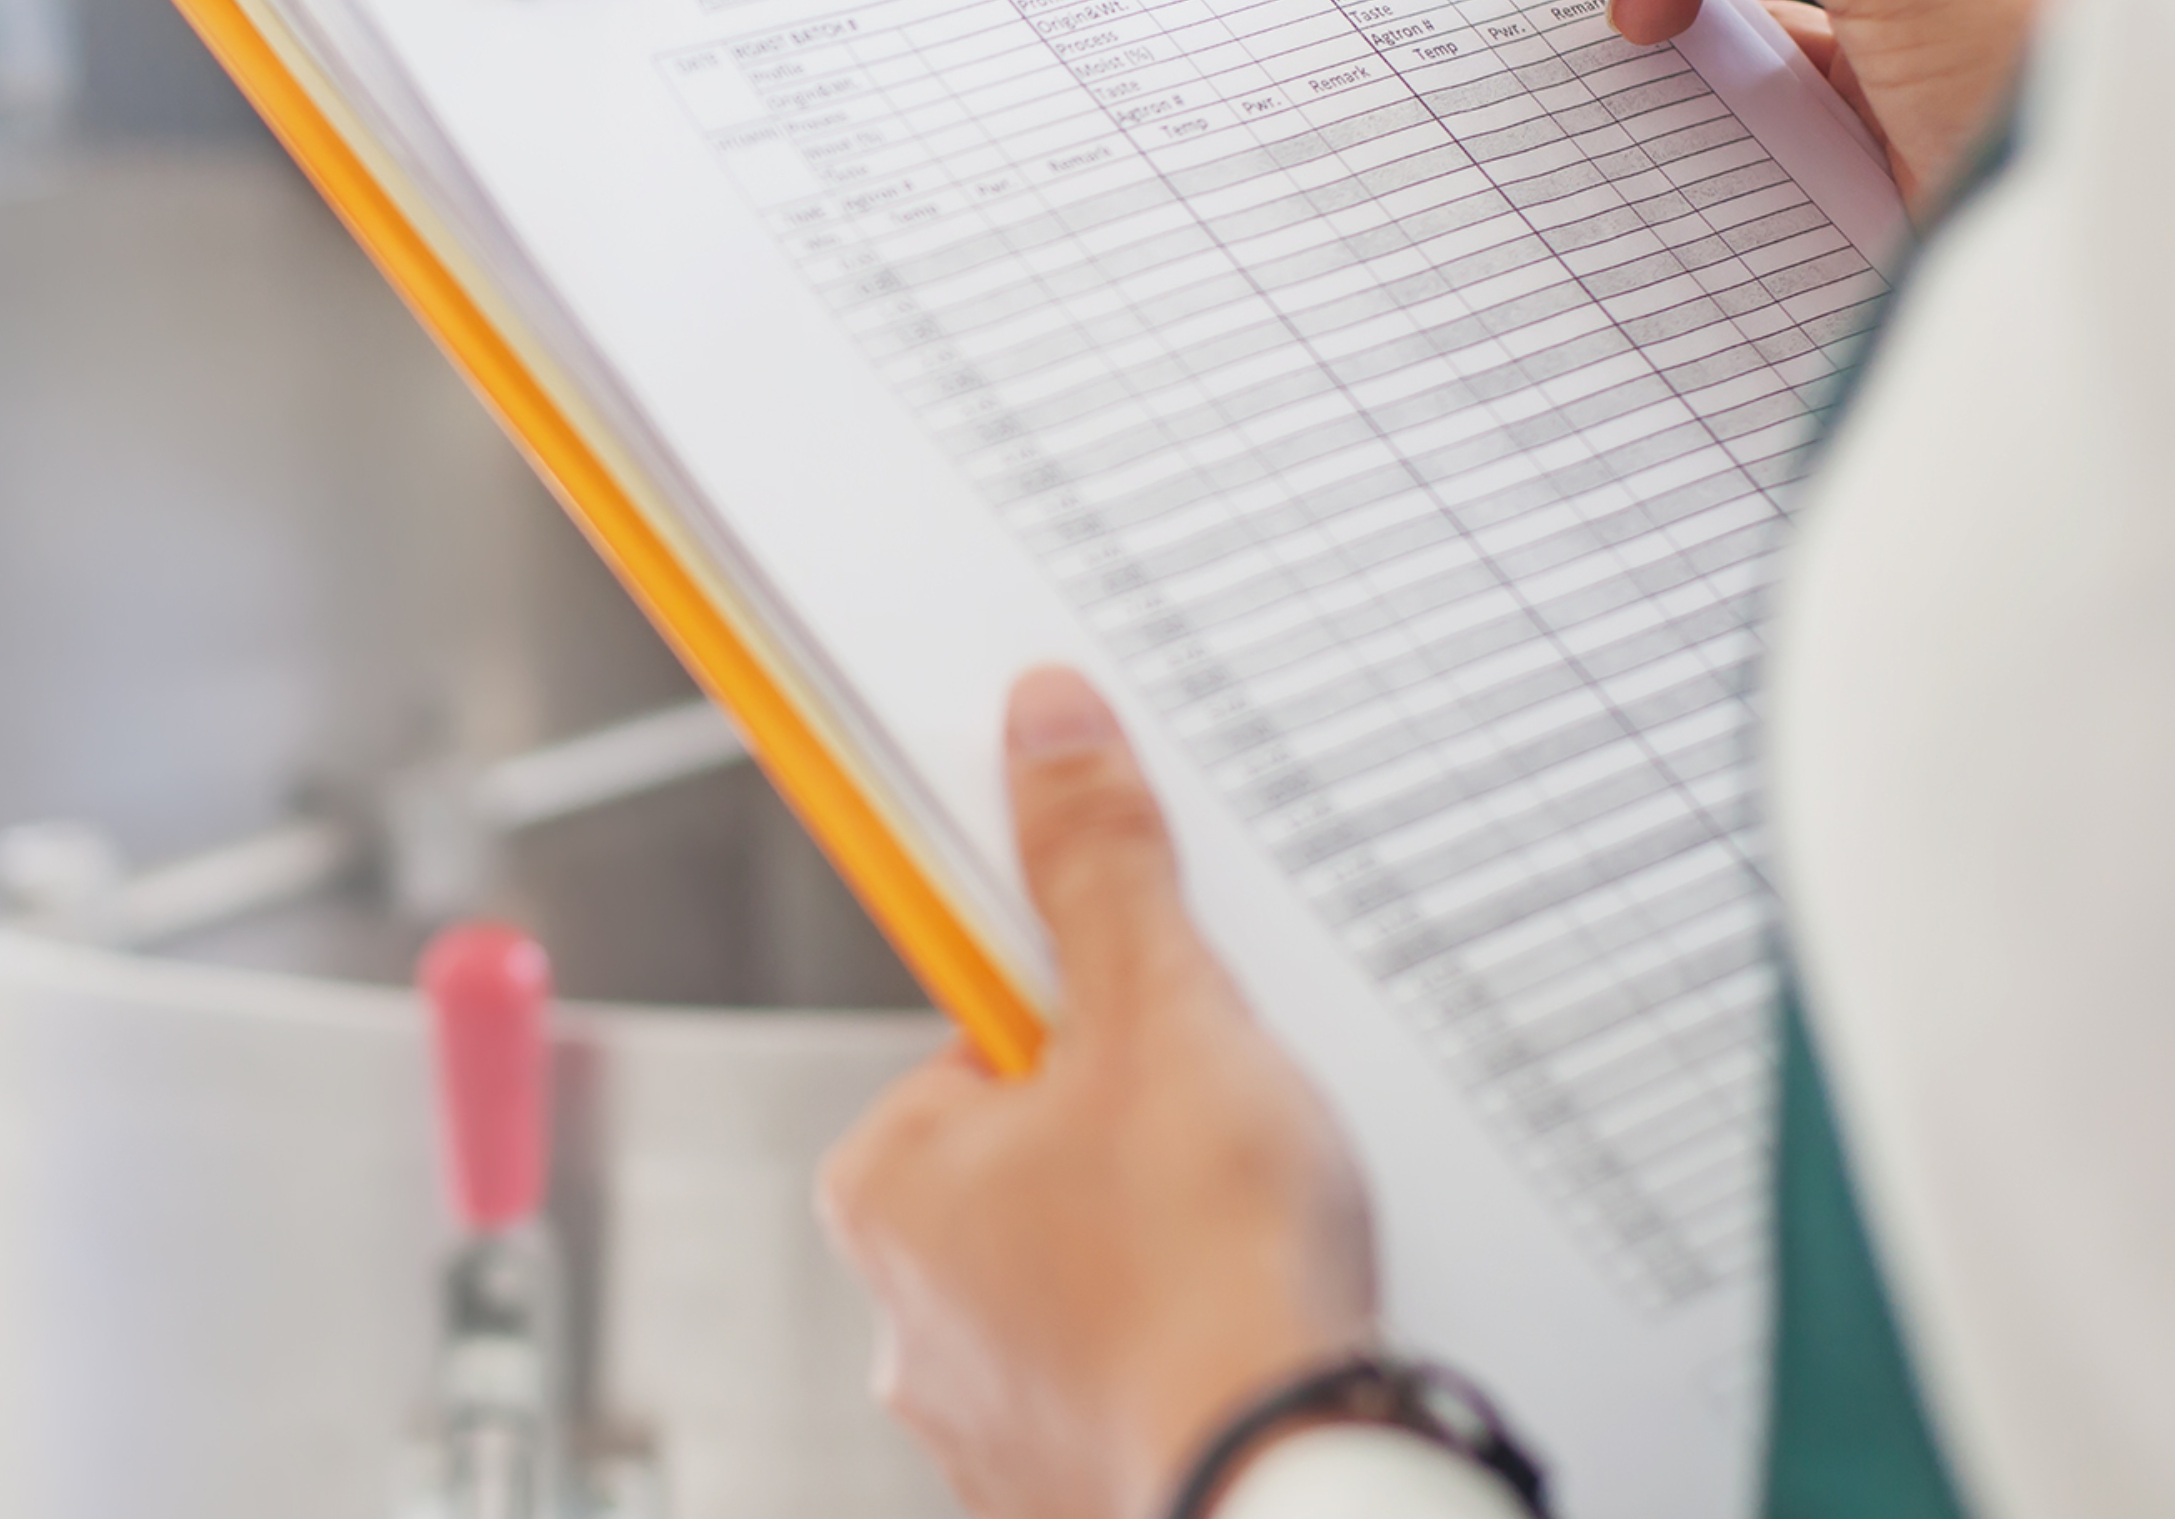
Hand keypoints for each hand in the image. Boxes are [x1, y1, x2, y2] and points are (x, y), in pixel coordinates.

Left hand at [817, 668, 1374, 1518]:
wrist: (1285, 1485)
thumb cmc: (1210, 1277)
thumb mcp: (1164, 1019)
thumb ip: (1101, 871)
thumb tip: (1046, 732)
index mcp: (888, 1185)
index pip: (985, 1041)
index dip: (1098, 1016)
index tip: (1169, 1025)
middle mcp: (908, 1312)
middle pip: (1043, 1156)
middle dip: (1143, 1139)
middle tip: (1234, 1143)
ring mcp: (987, 1417)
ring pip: (1092, 1273)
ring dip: (1172, 1250)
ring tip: (1257, 1247)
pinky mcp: (1071, 1486)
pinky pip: (1135, 1377)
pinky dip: (1193, 1351)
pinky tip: (1256, 1336)